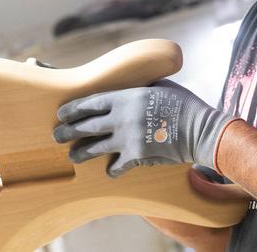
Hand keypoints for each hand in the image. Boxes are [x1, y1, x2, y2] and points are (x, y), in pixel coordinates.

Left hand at [53, 80, 237, 176]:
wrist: (200, 129)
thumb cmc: (182, 103)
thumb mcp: (158, 85)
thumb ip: (138, 87)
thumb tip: (128, 86)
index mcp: (125, 97)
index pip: (90, 102)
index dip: (73, 109)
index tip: (62, 113)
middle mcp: (121, 117)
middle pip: (86, 125)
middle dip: (69, 131)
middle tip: (57, 136)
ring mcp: (127, 138)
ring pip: (95, 147)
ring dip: (81, 153)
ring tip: (73, 156)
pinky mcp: (136, 156)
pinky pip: (117, 165)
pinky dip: (112, 169)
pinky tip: (109, 171)